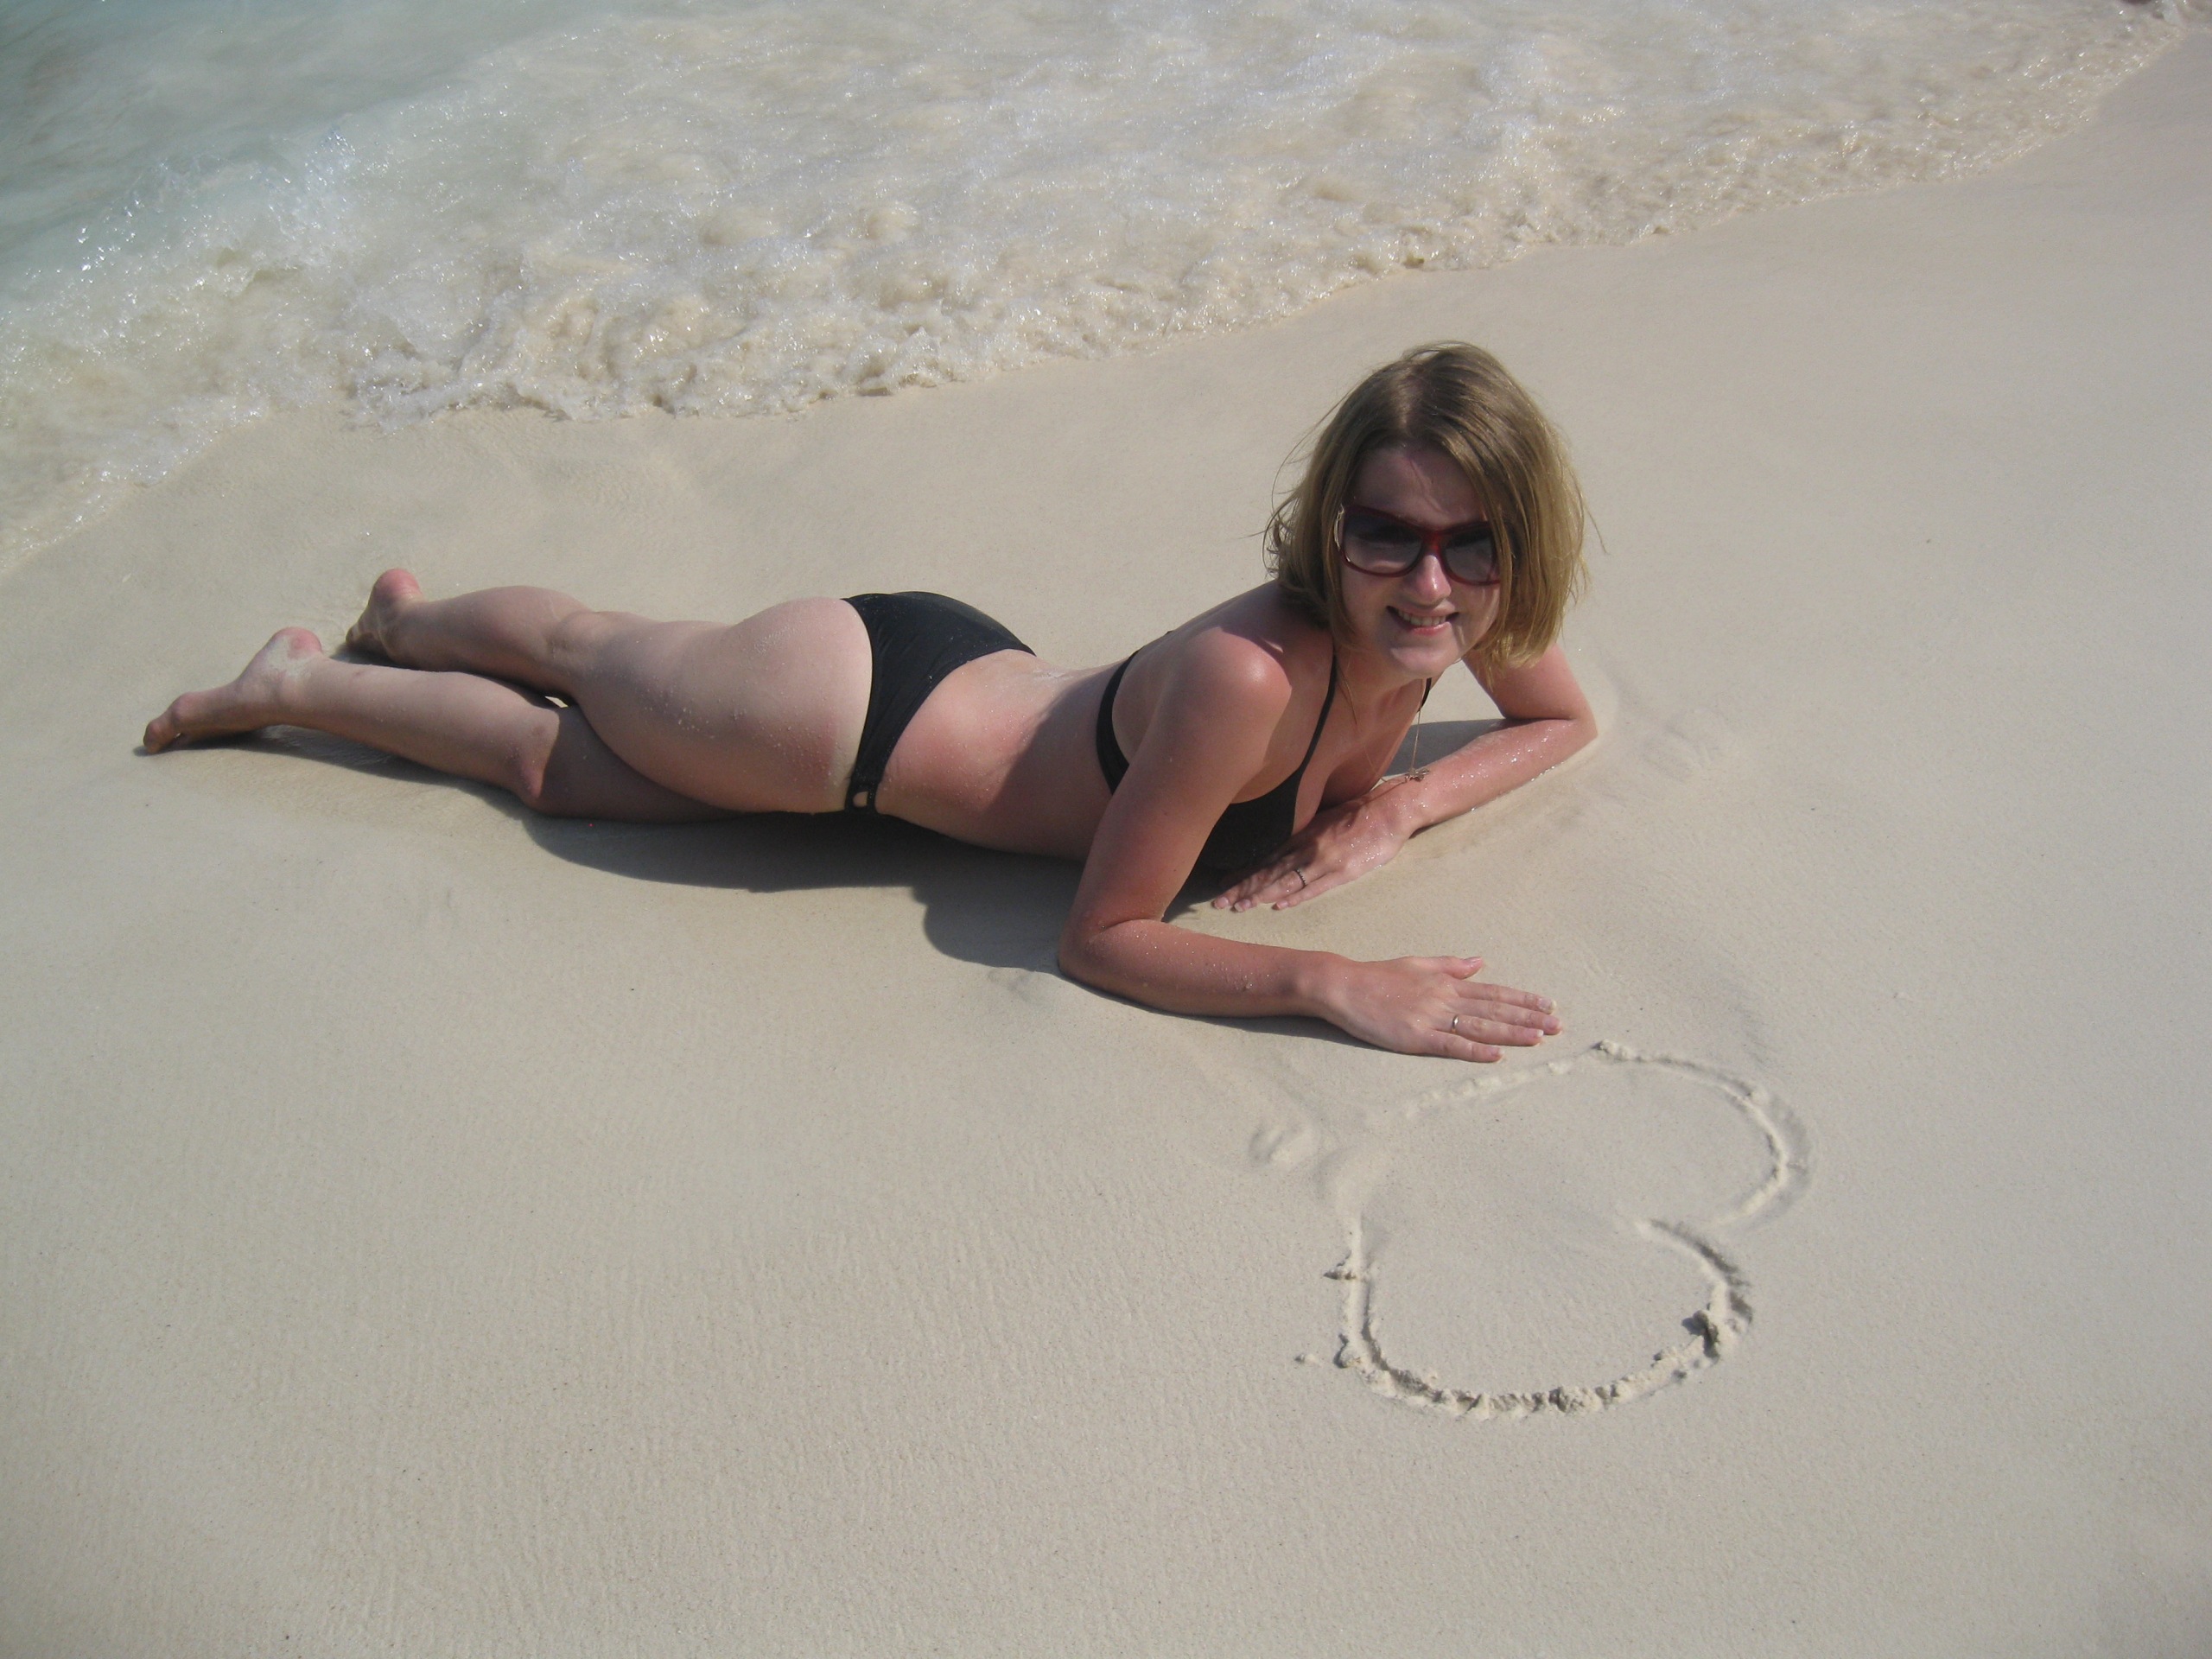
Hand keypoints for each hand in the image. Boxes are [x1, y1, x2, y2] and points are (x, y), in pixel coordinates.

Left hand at [1213, 781, 1420, 911]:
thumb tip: (1284, 846)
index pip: (1265, 858)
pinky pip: (1314, 887)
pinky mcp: (1342, 872)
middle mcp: (1306, 847)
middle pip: (1268, 871)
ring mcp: (1323, 860)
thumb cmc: (1358, 813)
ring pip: (1285, 881)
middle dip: (1241, 888)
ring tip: (1239, 908)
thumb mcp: (1323, 818)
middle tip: (1218, 902)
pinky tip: (1277, 906)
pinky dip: (1294, 897)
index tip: (1222, 884)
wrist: (1388, 811)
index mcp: (1301, 835)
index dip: (1242, 873)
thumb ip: (1304, 833)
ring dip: (1260, 896)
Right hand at [1316, 955, 1560, 1060]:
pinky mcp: (1416, 1037)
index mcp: (1447, 982)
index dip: (1523, 1000)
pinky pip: (1451, 1045)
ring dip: (1511, 1034)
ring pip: (1479, 1027)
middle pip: (1494, 1010)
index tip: (1548, 1005)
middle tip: (1557, 1026)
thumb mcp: (1418, 963)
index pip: (1493, 992)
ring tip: (1539, 1039)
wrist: (1345, 986)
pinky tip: (1495, 1055)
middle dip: (1528, 1018)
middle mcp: (1445, 998)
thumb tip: (1480, 961)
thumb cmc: (1378, 975)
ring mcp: (1431, 1018)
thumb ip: (1451, 965)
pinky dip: (1475, 1051)